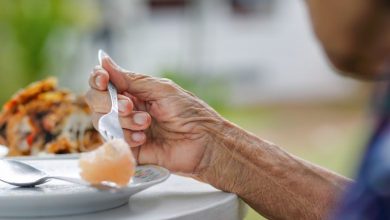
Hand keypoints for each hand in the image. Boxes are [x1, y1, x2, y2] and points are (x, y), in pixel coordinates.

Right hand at [85, 54, 224, 174]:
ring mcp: (126, 129)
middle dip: (109, 102)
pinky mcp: (128, 149)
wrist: (204, 142)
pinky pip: (113, 142)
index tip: (103, 80)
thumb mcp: (160, 89)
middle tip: (130, 106)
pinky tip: (144, 139)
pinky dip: (126, 137)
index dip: (97, 79)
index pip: (103, 82)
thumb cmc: (188, 112)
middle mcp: (127, 108)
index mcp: (135, 91)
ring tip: (147, 123)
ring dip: (123, 120)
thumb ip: (131, 79)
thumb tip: (103, 60)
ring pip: (102, 121)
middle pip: (96, 101)